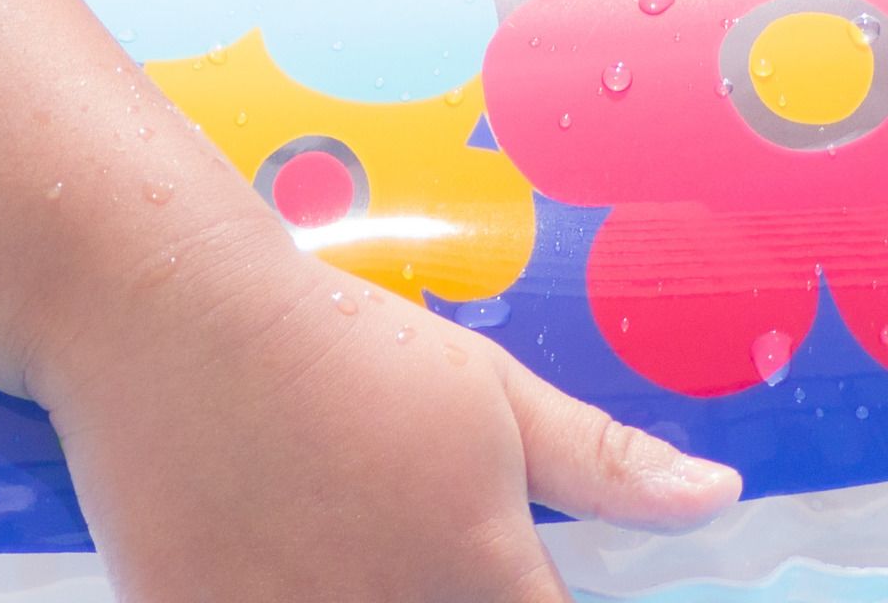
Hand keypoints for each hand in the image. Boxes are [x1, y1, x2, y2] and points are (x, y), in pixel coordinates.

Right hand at [36, 247, 735, 602]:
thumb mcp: (490, 393)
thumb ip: (604, 465)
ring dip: (364, 602)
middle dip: (442, 597)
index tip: (513, 584)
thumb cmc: (338, 343)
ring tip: (342, 548)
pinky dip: (277, 602)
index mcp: (483, 571)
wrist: (171, 314)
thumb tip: (716, 499)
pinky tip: (279, 567)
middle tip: (402, 546)